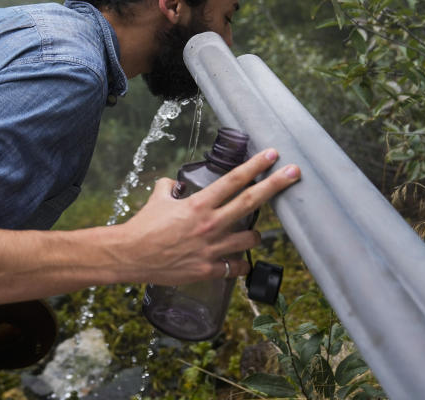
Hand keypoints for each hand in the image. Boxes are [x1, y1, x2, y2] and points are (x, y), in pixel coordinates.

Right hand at [113, 148, 299, 284]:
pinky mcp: (208, 269)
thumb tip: (174, 184)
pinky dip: (239, 263)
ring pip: (250, 238)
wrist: (130, 255)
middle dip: (275, 185)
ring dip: (256, 234)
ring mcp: (212, 248)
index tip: (272, 155)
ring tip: (255, 233)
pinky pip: (236, 266)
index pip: (234, 181)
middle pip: (251, 202)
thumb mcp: (157, 199)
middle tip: (294, 173)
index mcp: (199, 204)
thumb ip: (169, 188)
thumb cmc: (143, 226)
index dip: (255, 166)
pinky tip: (238, 261)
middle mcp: (210, 224)